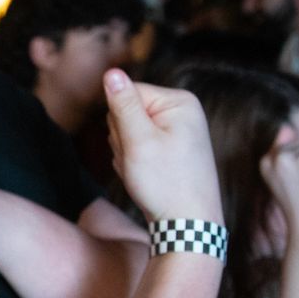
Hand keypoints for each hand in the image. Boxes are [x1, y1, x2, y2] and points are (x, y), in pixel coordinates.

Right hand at [104, 69, 223, 223]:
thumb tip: (111, 72)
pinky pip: (138, 147)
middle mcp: (182, 112)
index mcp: (179, 102)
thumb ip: (123, 105)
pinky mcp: (171, 149)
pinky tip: (148, 177)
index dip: (119, 121)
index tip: (136, 146)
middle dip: (124, 138)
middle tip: (140, 162)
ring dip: (127, 153)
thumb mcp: (138, 141)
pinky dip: (135, 163)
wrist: (187, 224)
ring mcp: (177, 131)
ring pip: (128, 132)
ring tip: (145, 172)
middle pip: (127, 111)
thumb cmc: (165, 183)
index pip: (127, 93)